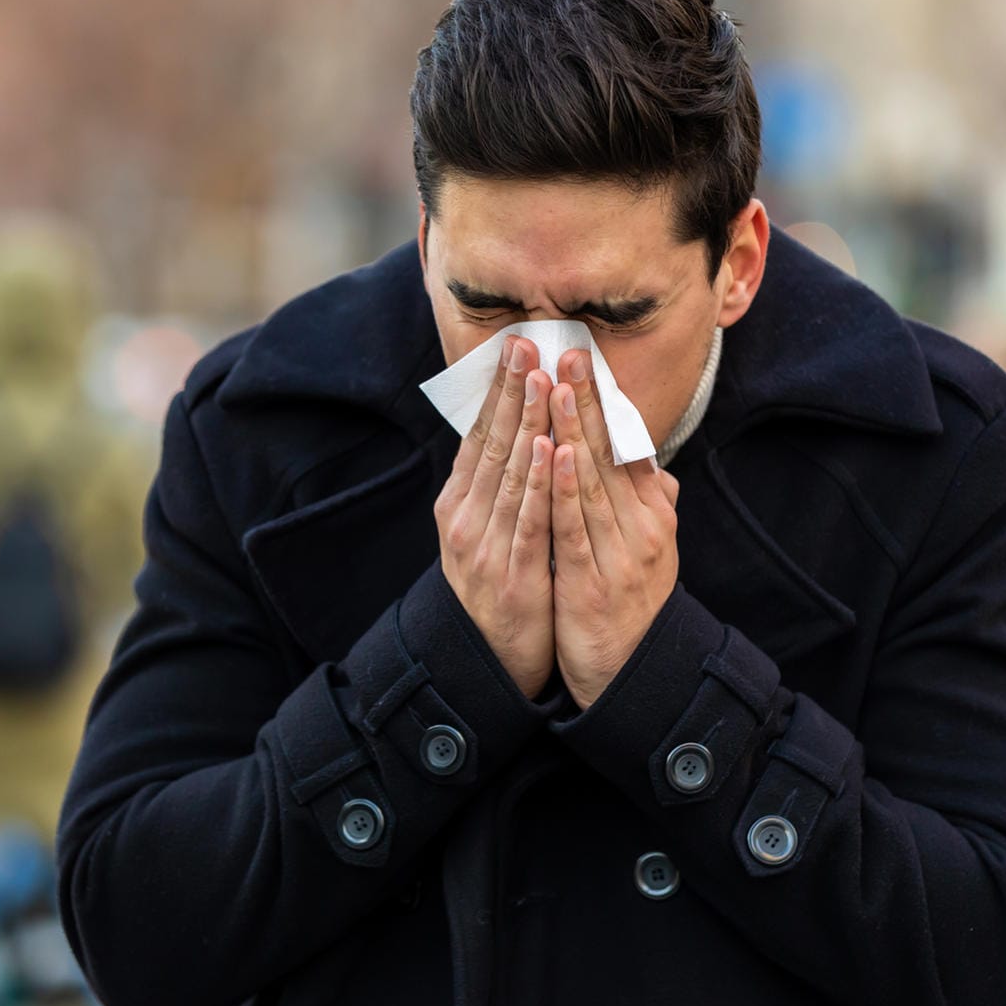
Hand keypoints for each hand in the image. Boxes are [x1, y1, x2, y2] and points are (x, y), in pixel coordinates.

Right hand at [435, 335, 556, 697]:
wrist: (486, 661)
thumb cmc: (498, 588)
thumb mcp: (486, 533)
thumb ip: (500, 488)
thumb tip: (520, 435)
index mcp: (459, 505)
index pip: (479, 436)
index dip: (497, 391)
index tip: (514, 348)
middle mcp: (466, 518)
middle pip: (491, 445)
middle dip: (510, 392)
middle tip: (525, 344)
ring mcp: (486, 546)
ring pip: (509, 475)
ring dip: (525, 424)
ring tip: (539, 380)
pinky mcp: (513, 573)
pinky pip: (527, 521)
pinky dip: (536, 484)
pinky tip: (546, 449)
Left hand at [548, 348, 680, 708]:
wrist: (632, 674)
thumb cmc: (630, 604)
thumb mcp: (647, 548)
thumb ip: (649, 504)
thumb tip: (655, 465)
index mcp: (652, 513)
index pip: (627, 444)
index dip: (603, 400)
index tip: (583, 357)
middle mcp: (642, 525)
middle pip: (609, 451)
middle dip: (585, 399)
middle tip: (567, 351)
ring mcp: (619, 553)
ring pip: (591, 480)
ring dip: (571, 430)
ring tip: (553, 386)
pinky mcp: (592, 581)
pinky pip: (575, 527)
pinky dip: (564, 489)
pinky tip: (553, 454)